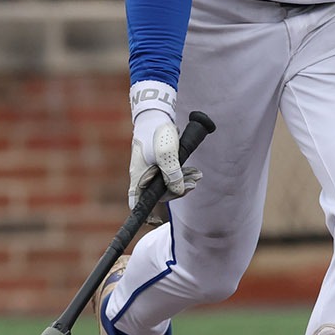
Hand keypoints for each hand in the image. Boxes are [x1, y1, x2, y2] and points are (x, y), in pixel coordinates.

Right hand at [127, 86, 201, 209]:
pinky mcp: (158, 163)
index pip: (136, 203)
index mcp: (139, 176)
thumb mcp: (168, 154)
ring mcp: (150, 169)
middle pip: (157, 195)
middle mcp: (142, 175)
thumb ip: (173, 174)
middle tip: (194, 183)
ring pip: (166, 184)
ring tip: (197, 176)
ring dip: (182, 182)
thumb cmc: (158, 132)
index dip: (145, 214)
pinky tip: (194, 172)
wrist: (156, 113)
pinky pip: (170, 175)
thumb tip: (178, 190)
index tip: (157, 221)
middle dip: (177, 191)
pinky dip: (181, 174)